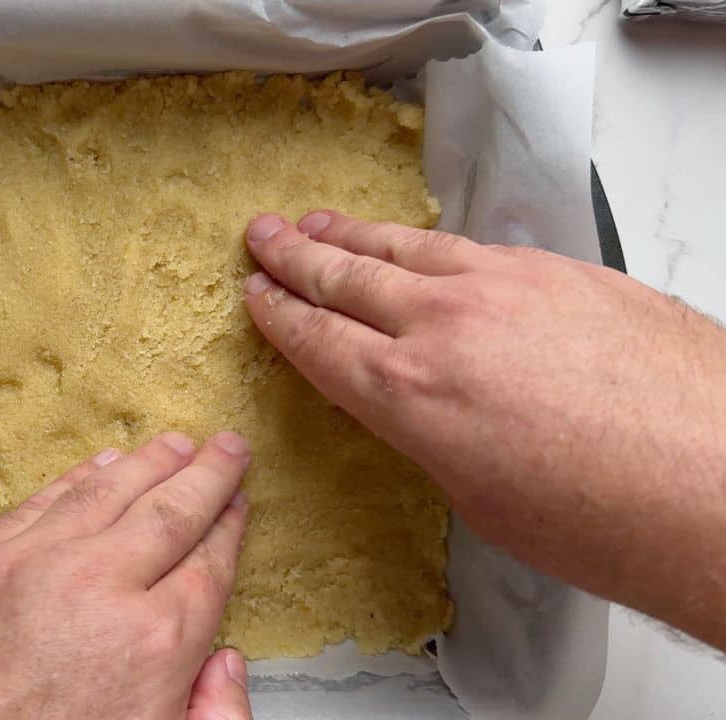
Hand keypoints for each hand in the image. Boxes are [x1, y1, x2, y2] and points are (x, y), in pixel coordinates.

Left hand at [0, 432, 253, 719]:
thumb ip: (211, 718)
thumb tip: (229, 663)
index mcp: (151, 645)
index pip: (207, 568)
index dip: (229, 530)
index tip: (241, 503)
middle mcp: (97, 586)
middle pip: (169, 514)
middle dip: (207, 476)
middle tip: (229, 446)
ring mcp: (31, 564)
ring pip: (107, 493)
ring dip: (149, 463)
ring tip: (177, 444)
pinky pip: (41, 501)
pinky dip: (78, 477)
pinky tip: (102, 463)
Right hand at [243, 211, 725, 648]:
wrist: (718, 480)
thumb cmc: (605, 518)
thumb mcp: (480, 498)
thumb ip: (434, 436)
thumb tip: (430, 409)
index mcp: (409, 396)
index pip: (319, 340)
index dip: (279, 314)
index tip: (255, 294)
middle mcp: (442, 327)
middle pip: (346, 278)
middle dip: (296, 257)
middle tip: (262, 236)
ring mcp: (503, 286)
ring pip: (403, 248)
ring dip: (351, 234)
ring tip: (316, 221)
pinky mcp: (558, 270)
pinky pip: (468, 246)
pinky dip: (423, 241)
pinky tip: (413, 242)